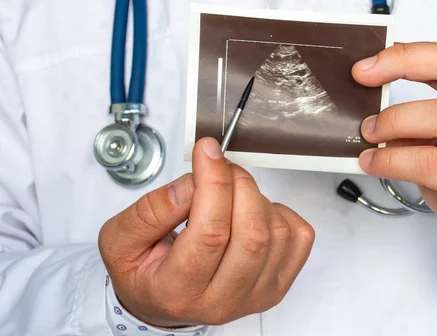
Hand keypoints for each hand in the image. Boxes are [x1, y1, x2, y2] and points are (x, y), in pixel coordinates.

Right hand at [98, 137, 314, 326]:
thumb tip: (194, 182)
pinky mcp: (278, 285)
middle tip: (219, 168)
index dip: (213, 183)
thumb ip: (152, 210)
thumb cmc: (144, 271)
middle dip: (238, 185)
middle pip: (251, 233)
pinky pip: (299, 237)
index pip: (210, 233)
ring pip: (277, 233)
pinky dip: (280, 212)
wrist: (162, 301)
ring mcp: (256, 296)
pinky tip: (252, 213)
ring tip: (229, 195)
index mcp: (178, 291)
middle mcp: (222, 301)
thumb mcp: (122, 240)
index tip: (207, 151)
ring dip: (255, 198)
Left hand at [352, 43, 436, 282]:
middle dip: (403, 64)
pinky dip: (394, 160)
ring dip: (396, 120)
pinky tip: (375, 164)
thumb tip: (373, 114)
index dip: (410, 54)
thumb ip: (423, 127)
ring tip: (369, 133)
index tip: (369, 64)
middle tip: (363, 78)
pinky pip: (432, 163)